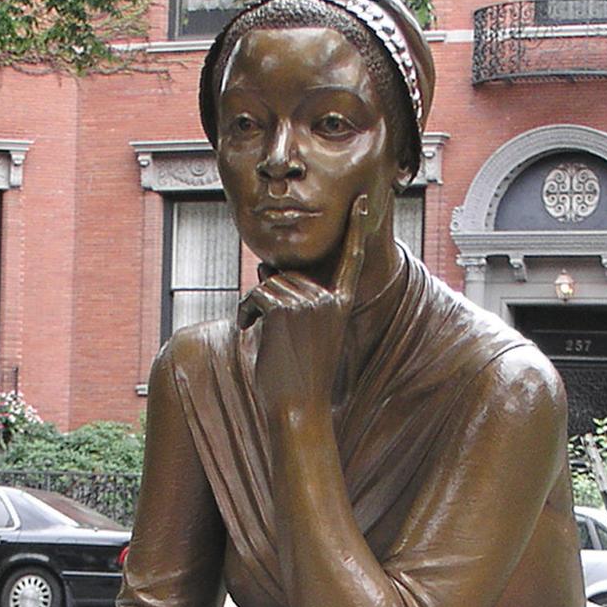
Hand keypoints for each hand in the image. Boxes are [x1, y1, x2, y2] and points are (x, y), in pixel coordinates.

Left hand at [237, 194, 375, 412]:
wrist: (299, 406)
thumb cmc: (300, 374)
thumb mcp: (303, 330)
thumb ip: (294, 297)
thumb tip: (264, 266)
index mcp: (342, 302)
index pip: (350, 259)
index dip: (354, 228)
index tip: (362, 200)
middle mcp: (329, 298)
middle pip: (288, 274)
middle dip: (270, 296)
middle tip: (270, 328)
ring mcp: (309, 302)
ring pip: (268, 283)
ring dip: (256, 306)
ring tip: (262, 334)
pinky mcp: (285, 308)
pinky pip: (254, 294)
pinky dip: (244, 311)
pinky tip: (248, 330)